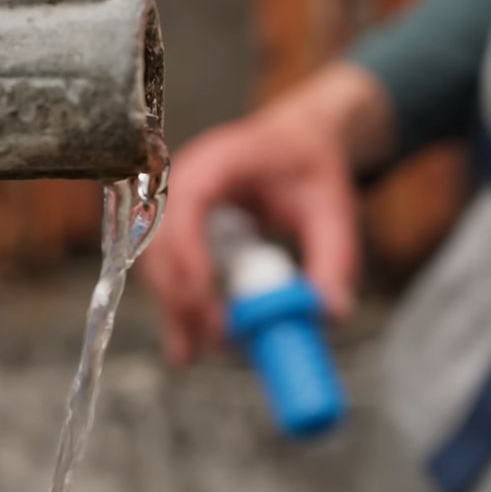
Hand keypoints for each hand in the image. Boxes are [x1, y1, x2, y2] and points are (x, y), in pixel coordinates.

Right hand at [138, 63, 392, 365]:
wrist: (299, 140)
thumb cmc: (312, 165)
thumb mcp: (333, 209)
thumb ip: (335, 259)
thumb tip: (330, 314)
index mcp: (220, 161)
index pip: (185, 205)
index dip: (188, 254)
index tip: (206, 301)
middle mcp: (184, 179)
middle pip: (160, 240)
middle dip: (179, 295)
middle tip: (213, 341)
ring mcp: (174, 202)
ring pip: (155, 260)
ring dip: (173, 306)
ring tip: (197, 351)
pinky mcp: (177, 226)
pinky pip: (167, 268)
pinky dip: (177, 302)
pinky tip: (188, 341)